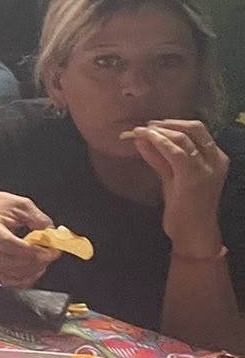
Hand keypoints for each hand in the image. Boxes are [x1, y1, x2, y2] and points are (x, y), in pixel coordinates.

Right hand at [0, 189, 56, 286]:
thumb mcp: (22, 204)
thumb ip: (39, 220)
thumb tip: (53, 238)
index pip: (8, 244)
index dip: (30, 251)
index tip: (48, 251)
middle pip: (8, 262)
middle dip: (34, 262)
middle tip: (50, 254)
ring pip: (8, 274)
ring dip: (30, 271)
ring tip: (42, 260)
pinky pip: (6, 280)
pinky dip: (22, 279)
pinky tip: (33, 270)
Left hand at [122, 119, 228, 256]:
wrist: (193, 234)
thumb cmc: (184, 208)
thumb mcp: (171, 176)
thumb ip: (159, 157)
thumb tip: (142, 137)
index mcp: (216, 157)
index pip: (197, 130)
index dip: (174, 123)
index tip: (153, 124)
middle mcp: (216, 160)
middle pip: (194, 128)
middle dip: (167, 123)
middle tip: (146, 126)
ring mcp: (207, 168)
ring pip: (183, 138)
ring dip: (159, 132)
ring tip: (140, 131)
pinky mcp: (194, 177)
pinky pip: (175, 152)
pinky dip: (158, 142)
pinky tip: (145, 140)